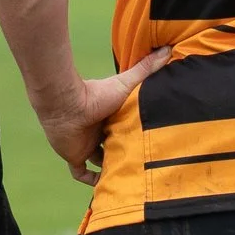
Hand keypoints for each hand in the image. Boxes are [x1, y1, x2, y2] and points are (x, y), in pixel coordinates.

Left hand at [38, 48, 172, 184]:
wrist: (66, 104)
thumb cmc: (96, 93)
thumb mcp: (127, 83)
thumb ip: (146, 68)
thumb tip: (168, 50)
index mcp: (109, 116)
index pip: (124, 129)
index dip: (134, 137)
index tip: (149, 145)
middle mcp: (97, 131)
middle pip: (113, 146)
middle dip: (124, 155)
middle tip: (142, 166)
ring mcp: (84, 144)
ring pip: (99, 161)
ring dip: (109, 169)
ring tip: (127, 178)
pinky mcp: (73, 156)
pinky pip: (81, 173)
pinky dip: (91, 181)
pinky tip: (104, 185)